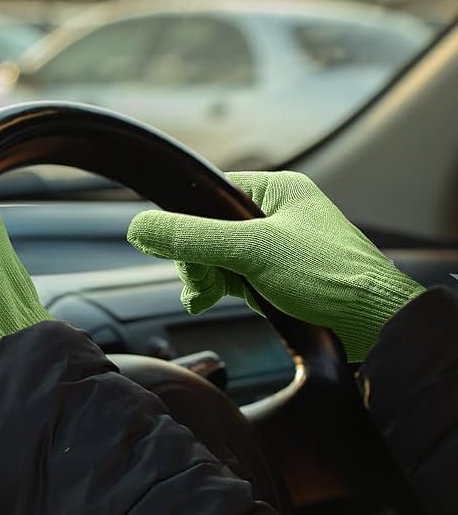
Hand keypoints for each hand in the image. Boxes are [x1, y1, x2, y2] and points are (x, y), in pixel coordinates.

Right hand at [127, 171, 424, 361]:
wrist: (374, 324)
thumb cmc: (330, 277)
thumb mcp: (252, 250)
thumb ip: (193, 238)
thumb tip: (140, 228)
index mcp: (277, 191)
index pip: (210, 196)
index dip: (187, 223)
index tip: (174, 249)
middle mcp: (276, 215)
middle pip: (210, 229)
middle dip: (197, 258)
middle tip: (199, 280)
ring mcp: (277, 247)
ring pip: (220, 255)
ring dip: (205, 275)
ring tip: (202, 295)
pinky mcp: (278, 276)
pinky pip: (234, 275)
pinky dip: (218, 287)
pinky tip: (208, 299)